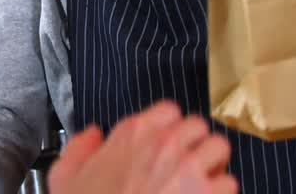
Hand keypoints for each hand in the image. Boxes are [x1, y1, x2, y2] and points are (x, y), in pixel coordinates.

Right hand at [48, 101, 237, 193]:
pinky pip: (230, 182)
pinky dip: (222, 191)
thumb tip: (92, 135)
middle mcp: (165, 144)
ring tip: (202, 179)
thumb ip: (79, 148)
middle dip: (194, 143)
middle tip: (186, 161)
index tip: (165, 140)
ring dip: (213, 164)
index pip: (169, 110)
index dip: (170, 127)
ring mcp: (189, 169)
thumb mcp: (65, 177)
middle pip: (199, 126)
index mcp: (133, 134)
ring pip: (219, 148)